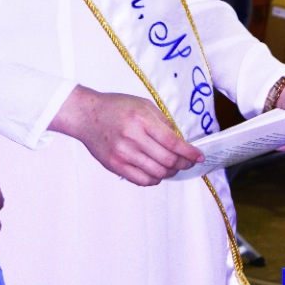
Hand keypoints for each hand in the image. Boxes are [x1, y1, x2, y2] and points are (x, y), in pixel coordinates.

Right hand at [50, 85, 202, 184]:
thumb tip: (180, 141)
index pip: (173, 142)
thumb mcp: (142, 104)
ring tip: (172, 167)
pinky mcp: (115, 165)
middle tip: (187, 162)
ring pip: (157, 173)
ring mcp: (122, 153)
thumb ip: (162, 122)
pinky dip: (155, 179)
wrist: (85, 115)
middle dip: (183, 164)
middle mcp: (132, 137)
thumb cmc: (115, 107)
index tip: (199, 157)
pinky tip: (157, 172)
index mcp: (141, 119)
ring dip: (170, 173)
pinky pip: (142, 180)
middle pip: (167, 161)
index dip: (190, 153)